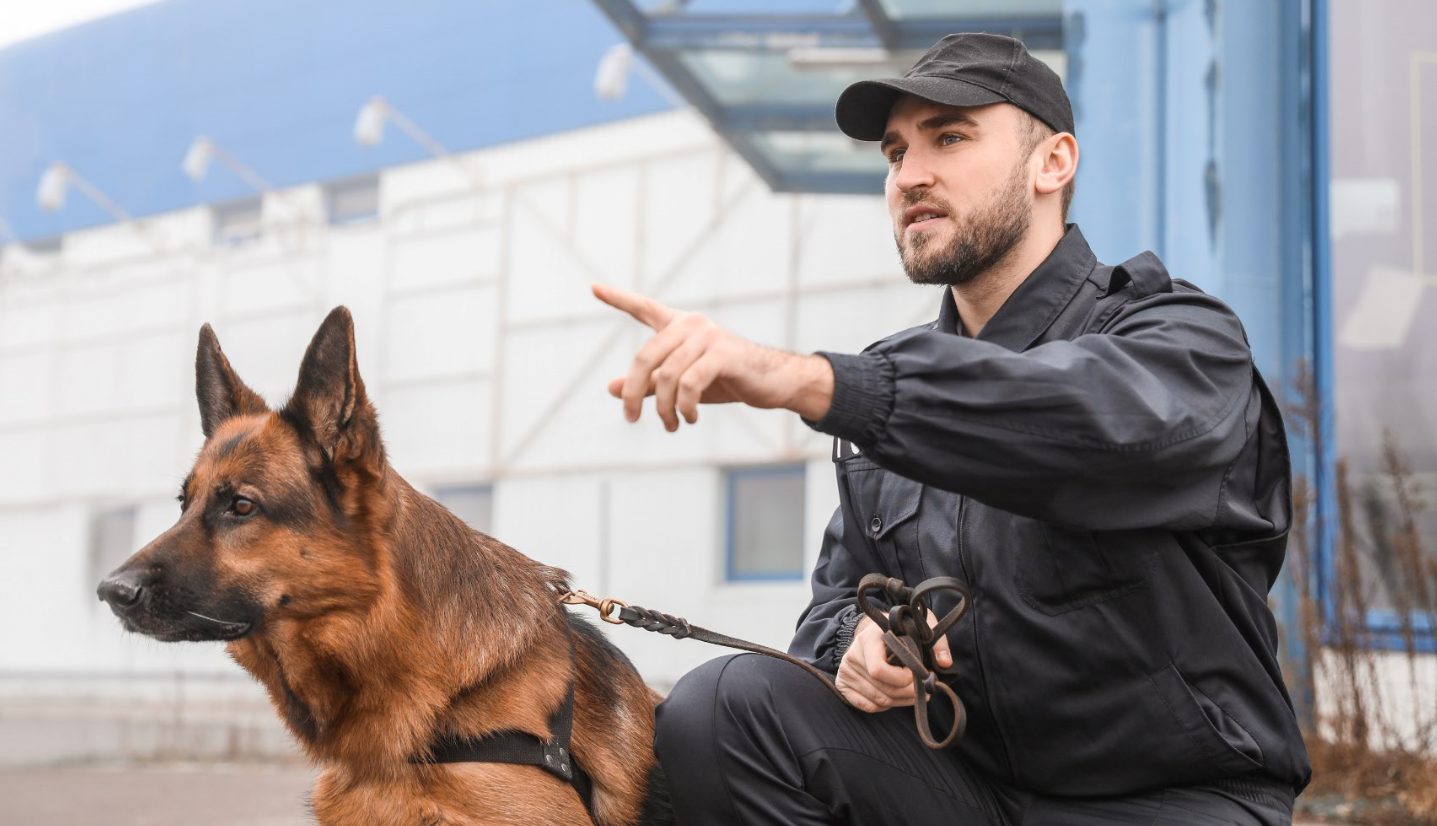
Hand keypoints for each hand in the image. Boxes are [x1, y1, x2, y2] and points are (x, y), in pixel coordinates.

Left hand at [592, 283, 833, 429]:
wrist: (772, 382)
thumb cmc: (726, 380)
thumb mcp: (682, 383)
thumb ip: (648, 384)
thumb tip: (611, 388)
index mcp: (679, 326)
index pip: (644, 308)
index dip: (618, 299)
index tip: (594, 288)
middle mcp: (691, 325)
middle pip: (645, 359)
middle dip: (633, 394)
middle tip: (632, 419)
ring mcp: (707, 337)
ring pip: (665, 377)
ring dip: (663, 409)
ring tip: (671, 425)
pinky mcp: (722, 354)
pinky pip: (689, 384)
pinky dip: (685, 407)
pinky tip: (690, 418)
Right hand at [835, 615, 951, 712]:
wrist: (873, 631)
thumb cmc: (899, 629)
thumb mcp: (919, 625)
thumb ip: (936, 641)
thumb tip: (945, 662)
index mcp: (868, 639)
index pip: (879, 669)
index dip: (901, 679)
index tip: (916, 673)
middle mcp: (852, 655)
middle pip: (882, 689)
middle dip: (907, 693)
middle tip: (923, 690)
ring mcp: (846, 671)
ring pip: (878, 700)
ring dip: (900, 701)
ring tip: (913, 693)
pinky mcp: (843, 684)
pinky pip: (867, 706)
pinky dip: (884, 706)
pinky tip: (894, 695)